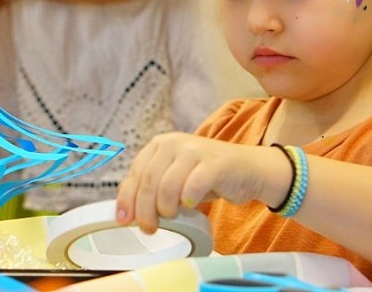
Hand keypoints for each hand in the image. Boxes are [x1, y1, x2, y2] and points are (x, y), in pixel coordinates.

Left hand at [115, 132, 271, 233]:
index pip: (135, 173)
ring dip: (166, 209)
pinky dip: (188, 201)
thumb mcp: (174, 177)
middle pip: (149, 182)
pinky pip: (193, 187)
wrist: (247, 169)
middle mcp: (175, 143)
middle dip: (145, 211)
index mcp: (160, 144)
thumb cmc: (206, 177)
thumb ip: (151, 188)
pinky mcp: (215, 163)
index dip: (127, 199)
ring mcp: (195, 151)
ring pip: (167, 187)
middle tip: (149, 228)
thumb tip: (125, 214)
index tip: (124, 220)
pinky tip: (191, 206)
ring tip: (173, 216)